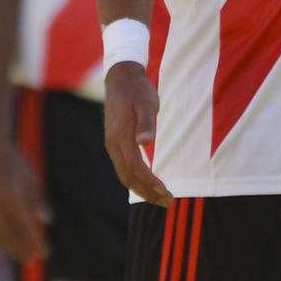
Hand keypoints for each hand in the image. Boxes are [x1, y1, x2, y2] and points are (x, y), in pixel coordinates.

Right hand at [0, 135, 48, 263]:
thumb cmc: (15, 164)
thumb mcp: (31, 181)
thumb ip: (37, 202)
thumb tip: (47, 222)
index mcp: (10, 196)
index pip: (24, 226)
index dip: (35, 242)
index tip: (45, 254)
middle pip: (8, 234)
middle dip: (21, 250)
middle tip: (32, 260)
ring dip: (6, 247)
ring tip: (19, 254)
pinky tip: (4, 243)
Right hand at [102, 62, 166, 204]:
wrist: (121, 79)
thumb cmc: (138, 91)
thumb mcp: (147, 103)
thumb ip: (147, 123)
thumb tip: (145, 142)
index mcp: (121, 136)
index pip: (136, 168)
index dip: (150, 183)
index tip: (167, 192)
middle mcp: (113, 144)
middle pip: (128, 177)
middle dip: (148, 193)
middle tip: (168, 202)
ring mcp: (112, 144)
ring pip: (125, 175)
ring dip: (142, 189)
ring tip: (161, 198)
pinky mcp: (114, 143)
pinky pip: (124, 167)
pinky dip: (136, 179)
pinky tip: (148, 183)